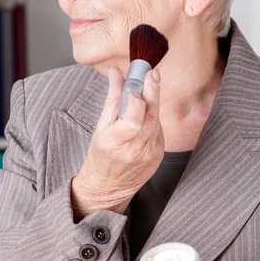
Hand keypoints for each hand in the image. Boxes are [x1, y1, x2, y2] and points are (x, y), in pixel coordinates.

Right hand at [71, 65, 163, 217]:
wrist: (108, 187)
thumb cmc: (100, 156)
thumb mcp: (100, 126)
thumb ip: (112, 97)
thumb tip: (116, 72)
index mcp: (114, 143)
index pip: (133, 120)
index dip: (136, 100)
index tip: (135, 84)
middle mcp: (135, 150)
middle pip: (150, 116)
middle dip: (152, 91)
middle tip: (152, 73)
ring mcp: (150, 154)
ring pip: (156, 120)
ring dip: (152, 103)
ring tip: (145, 90)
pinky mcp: (159, 155)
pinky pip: (158, 129)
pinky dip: (152, 118)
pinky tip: (144, 116)